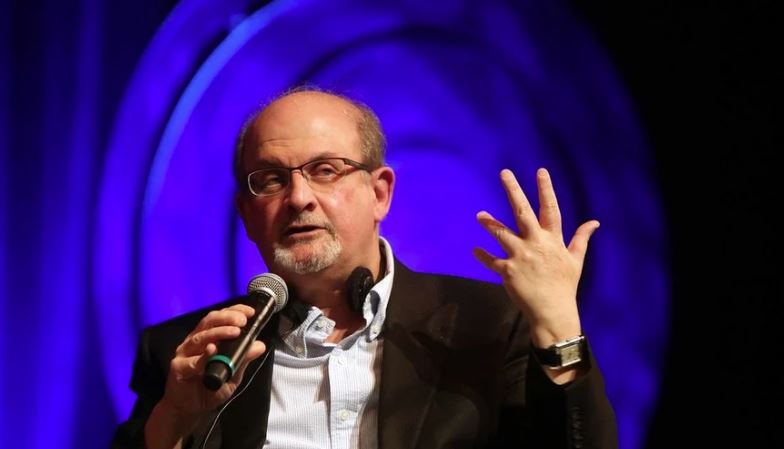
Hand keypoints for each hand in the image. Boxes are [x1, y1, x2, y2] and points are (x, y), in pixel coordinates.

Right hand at [145, 304, 266, 448]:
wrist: (190, 409)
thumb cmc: (210, 388)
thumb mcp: (233, 373)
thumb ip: (243, 359)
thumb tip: (260, 345)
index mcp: (207, 337)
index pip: (219, 318)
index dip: (233, 311)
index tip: (249, 313)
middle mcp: (194, 341)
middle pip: (209, 321)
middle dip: (227, 318)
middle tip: (242, 321)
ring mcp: (184, 353)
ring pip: (201, 337)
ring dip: (219, 332)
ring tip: (235, 332)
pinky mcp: (178, 368)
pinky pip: (192, 360)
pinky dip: (203, 355)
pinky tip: (212, 351)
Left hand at [473, 168, 598, 348]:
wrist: (552, 311)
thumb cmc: (565, 285)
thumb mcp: (576, 260)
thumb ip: (581, 239)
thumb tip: (594, 222)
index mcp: (552, 240)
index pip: (550, 209)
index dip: (545, 189)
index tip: (540, 171)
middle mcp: (535, 244)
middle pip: (522, 212)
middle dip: (513, 191)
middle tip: (504, 173)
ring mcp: (520, 256)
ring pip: (501, 233)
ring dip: (490, 223)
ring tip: (479, 215)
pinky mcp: (507, 271)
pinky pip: (491, 261)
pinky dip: (482, 256)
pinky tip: (475, 250)